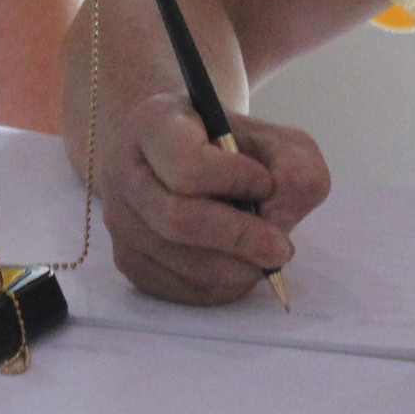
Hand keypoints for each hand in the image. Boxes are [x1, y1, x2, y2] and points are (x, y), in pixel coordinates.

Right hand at [101, 89, 331, 305]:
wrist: (176, 154)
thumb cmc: (229, 145)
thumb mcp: (271, 136)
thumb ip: (294, 167)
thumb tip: (278, 219)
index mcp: (153, 124)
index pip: (186, 164)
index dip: (233, 179)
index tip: (265, 182)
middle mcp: (123, 173)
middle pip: (176, 221)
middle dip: (239, 239)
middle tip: (281, 248)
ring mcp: (120, 222)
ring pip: (180, 263)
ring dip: (236, 267)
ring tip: (264, 254)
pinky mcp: (128, 261)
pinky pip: (179, 289)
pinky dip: (221, 286)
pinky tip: (239, 265)